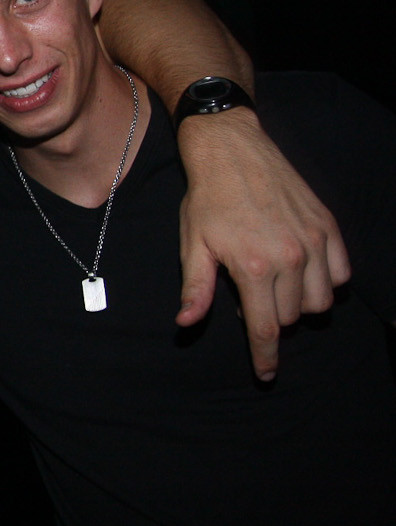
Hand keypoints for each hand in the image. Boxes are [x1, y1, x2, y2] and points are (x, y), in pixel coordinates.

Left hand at [176, 107, 349, 380]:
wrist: (232, 151)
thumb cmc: (207, 199)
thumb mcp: (193, 245)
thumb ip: (196, 288)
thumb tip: (187, 323)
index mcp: (253, 267)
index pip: (265, 329)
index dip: (265, 357)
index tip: (266, 374)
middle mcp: (290, 258)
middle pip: (291, 317)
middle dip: (271, 317)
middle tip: (249, 293)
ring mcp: (314, 242)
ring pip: (318, 301)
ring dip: (298, 303)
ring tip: (274, 284)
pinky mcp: (328, 227)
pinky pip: (340, 274)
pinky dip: (324, 281)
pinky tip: (301, 270)